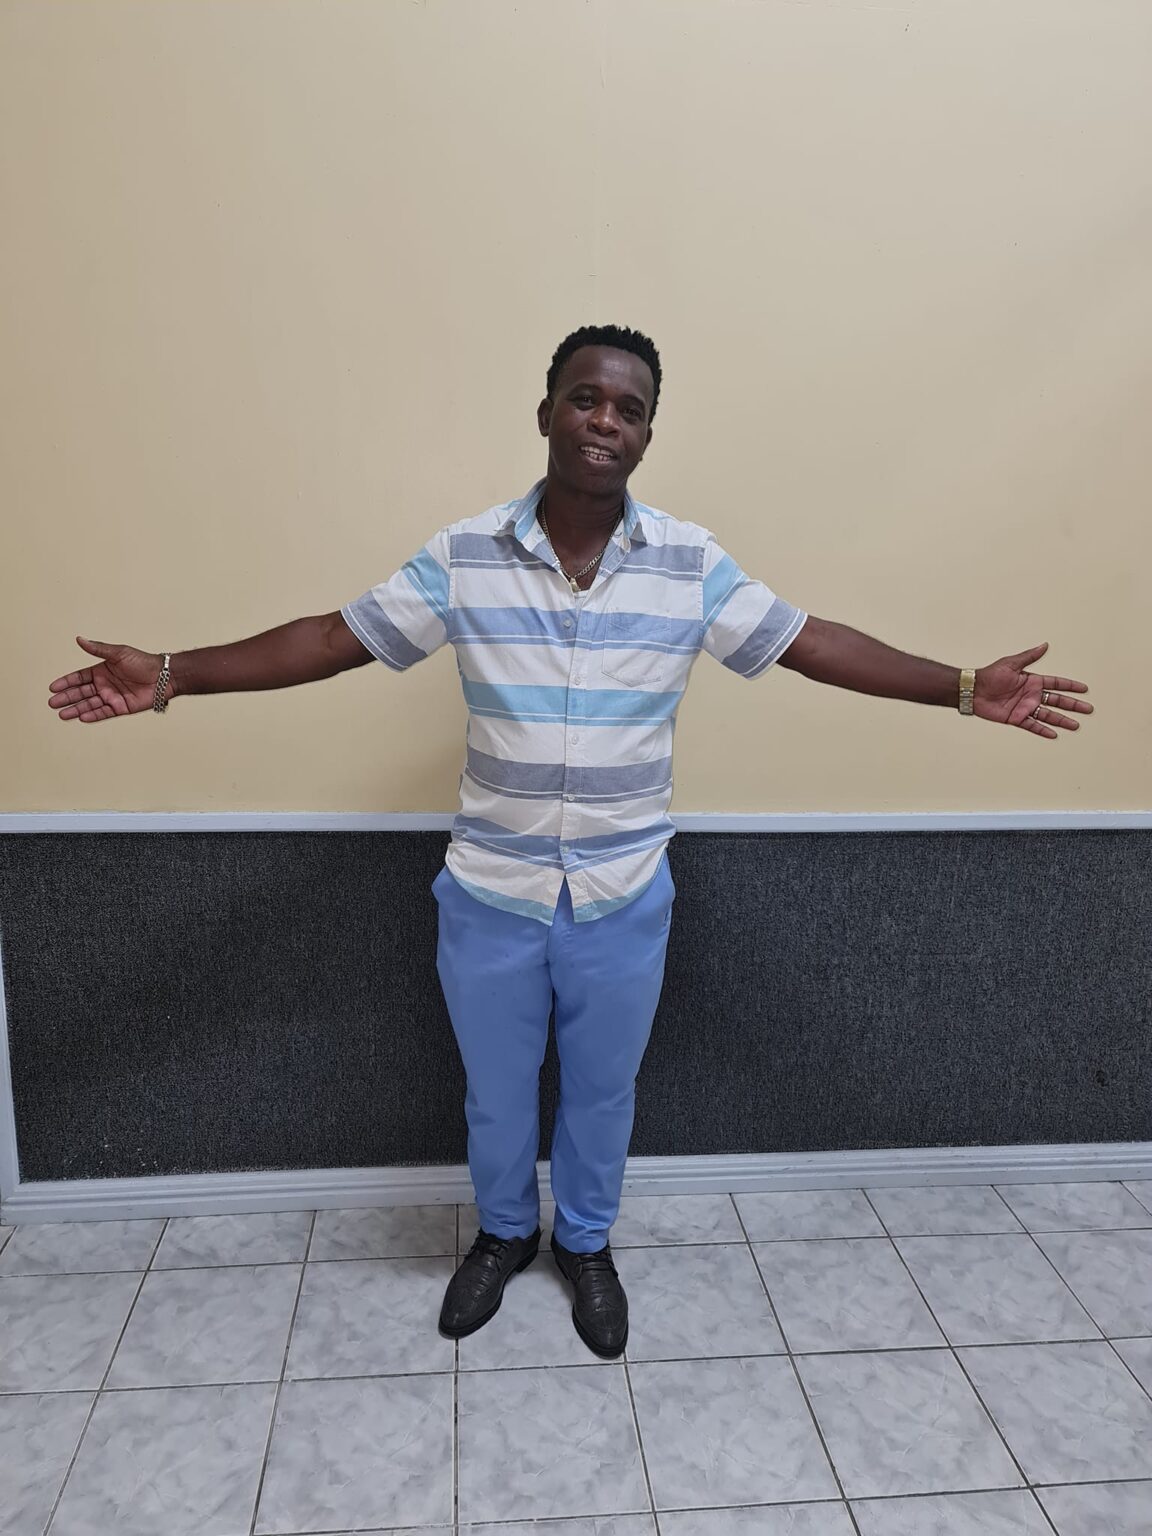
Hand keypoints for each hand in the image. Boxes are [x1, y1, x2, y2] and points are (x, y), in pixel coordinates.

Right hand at [48, 638, 165, 722]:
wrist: (163, 677)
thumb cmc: (143, 662)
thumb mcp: (118, 653)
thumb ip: (98, 649)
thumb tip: (80, 639)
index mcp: (101, 671)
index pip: (79, 678)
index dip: (66, 682)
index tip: (53, 687)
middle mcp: (105, 684)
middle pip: (81, 692)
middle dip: (66, 697)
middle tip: (52, 703)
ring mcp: (112, 697)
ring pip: (89, 704)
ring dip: (76, 708)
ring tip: (61, 713)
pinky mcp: (120, 707)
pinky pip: (103, 713)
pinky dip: (93, 715)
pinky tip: (81, 717)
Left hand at [975, 642, 1092, 739]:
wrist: (973, 690)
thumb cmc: (990, 675)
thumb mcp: (1011, 663)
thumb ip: (1029, 656)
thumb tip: (1045, 645)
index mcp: (1032, 681)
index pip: (1056, 684)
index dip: (1070, 686)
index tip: (1084, 689)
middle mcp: (1031, 695)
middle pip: (1057, 701)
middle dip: (1073, 705)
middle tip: (1088, 709)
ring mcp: (1024, 707)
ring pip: (1048, 715)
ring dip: (1062, 720)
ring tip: (1076, 725)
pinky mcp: (1016, 718)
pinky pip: (1032, 725)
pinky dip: (1043, 730)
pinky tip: (1054, 734)